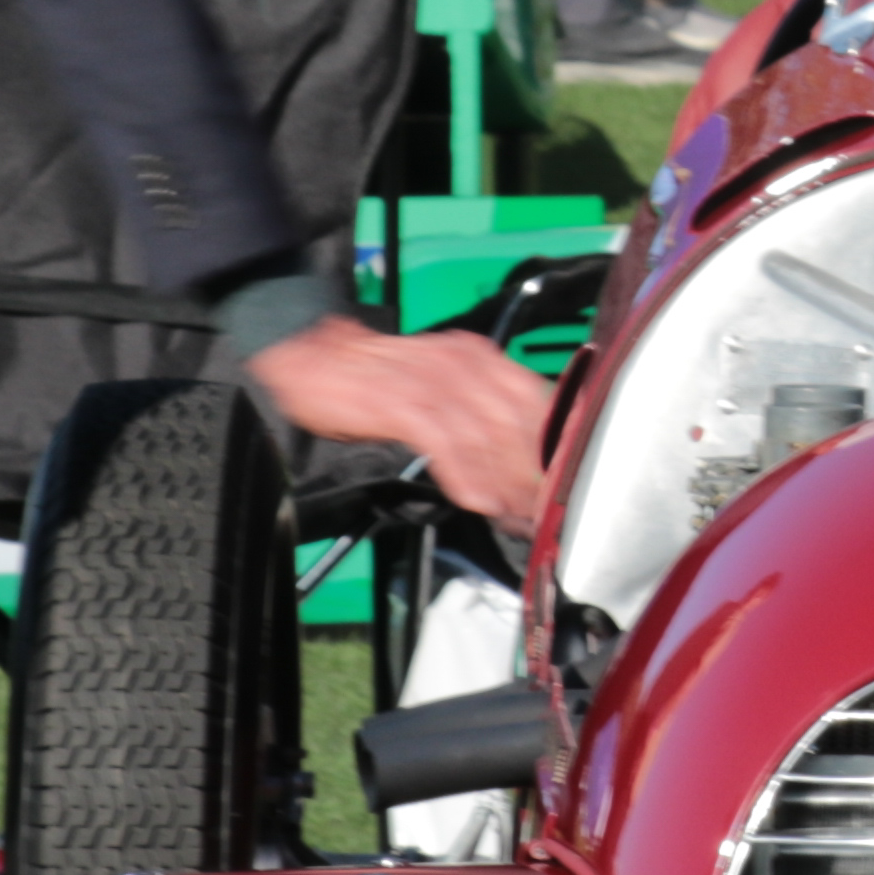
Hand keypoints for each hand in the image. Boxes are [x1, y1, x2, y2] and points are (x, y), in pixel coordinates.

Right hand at [252, 318, 556, 530]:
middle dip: (533, 476)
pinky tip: (478, 501)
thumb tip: (513, 464)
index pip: (534, 402)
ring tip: (515, 517)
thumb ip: (478, 418)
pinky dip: (466, 476)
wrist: (312, 362)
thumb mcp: (439, 389)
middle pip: (518, 424)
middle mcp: (463, 363)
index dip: (553, 447)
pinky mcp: (402, 401)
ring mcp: (433, 380)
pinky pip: (445, 443)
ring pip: (487, 436)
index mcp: (479, 357)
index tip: (561, 486)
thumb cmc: (375, 380)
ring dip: (505, 483)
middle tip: (540, 514)